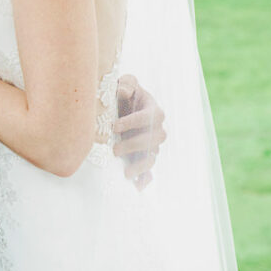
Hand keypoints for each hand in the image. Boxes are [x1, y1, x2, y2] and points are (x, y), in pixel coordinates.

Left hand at [113, 75, 166, 189]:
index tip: (115, 127)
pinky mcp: (145, 156)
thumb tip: (124, 91)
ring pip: (153, 156)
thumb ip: (127, 83)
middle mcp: (156, 129)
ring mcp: (152, 144)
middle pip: (154, 139)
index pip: (149, 117)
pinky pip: (150, 170)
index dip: (133, 122)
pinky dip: (145, 179)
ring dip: (141, 165)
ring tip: (126, 172)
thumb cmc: (124, 93)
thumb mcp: (126, 83)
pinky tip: (137, 187)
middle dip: (135, 145)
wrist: (123, 107)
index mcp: (153, 110)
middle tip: (115, 149)